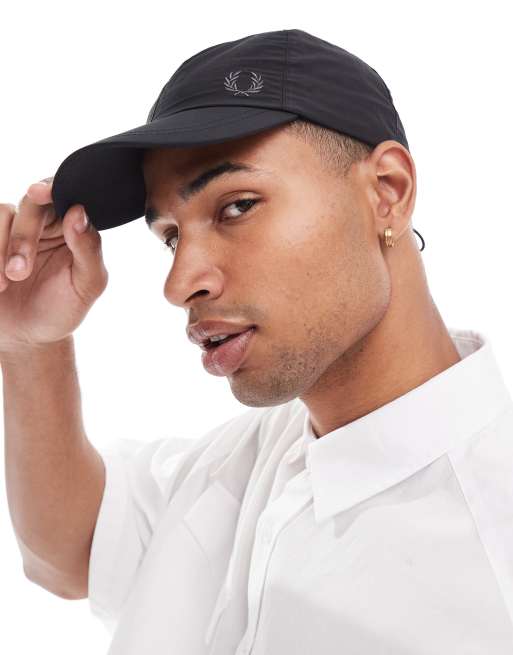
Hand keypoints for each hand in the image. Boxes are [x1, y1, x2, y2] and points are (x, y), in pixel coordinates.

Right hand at [0, 178, 108, 354]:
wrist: (27, 337)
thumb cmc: (62, 309)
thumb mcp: (86, 285)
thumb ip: (89, 249)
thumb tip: (78, 212)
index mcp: (72, 227)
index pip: (66, 194)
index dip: (53, 187)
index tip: (39, 193)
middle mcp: (42, 221)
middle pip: (31, 204)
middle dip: (22, 237)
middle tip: (19, 273)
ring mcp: (11, 228)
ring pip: (2, 213)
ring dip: (0, 249)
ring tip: (4, 284)